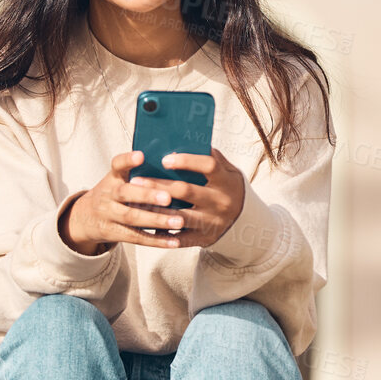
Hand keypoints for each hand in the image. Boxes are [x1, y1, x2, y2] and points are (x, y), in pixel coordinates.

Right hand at [59, 148, 236, 251]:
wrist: (85, 217)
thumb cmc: (113, 194)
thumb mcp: (118, 180)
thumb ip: (139, 174)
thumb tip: (176, 163)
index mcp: (113, 177)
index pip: (117, 165)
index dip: (127, 160)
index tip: (141, 156)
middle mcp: (108, 194)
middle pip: (125, 193)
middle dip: (147, 195)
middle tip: (168, 197)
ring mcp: (108, 214)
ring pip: (132, 217)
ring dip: (157, 219)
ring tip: (178, 221)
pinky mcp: (113, 232)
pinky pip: (136, 237)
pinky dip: (156, 240)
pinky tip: (174, 241)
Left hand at [120, 146, 244, 249]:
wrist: (244, 220)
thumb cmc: (227, 188)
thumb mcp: (227, 170)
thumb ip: (212, 157)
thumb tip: (186, 141)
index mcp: (226, 181)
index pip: (208, 166)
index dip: (186, 161)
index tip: (165, 159)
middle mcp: (220, 201)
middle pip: (186, 190)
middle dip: (159, 185)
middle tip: (137, 180)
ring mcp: (213, 221)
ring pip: (179, 215)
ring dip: (156, 209)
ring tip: (136, 202)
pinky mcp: (205, 238)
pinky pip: (181, 238)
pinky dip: (164, 232)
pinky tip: (147, 225)